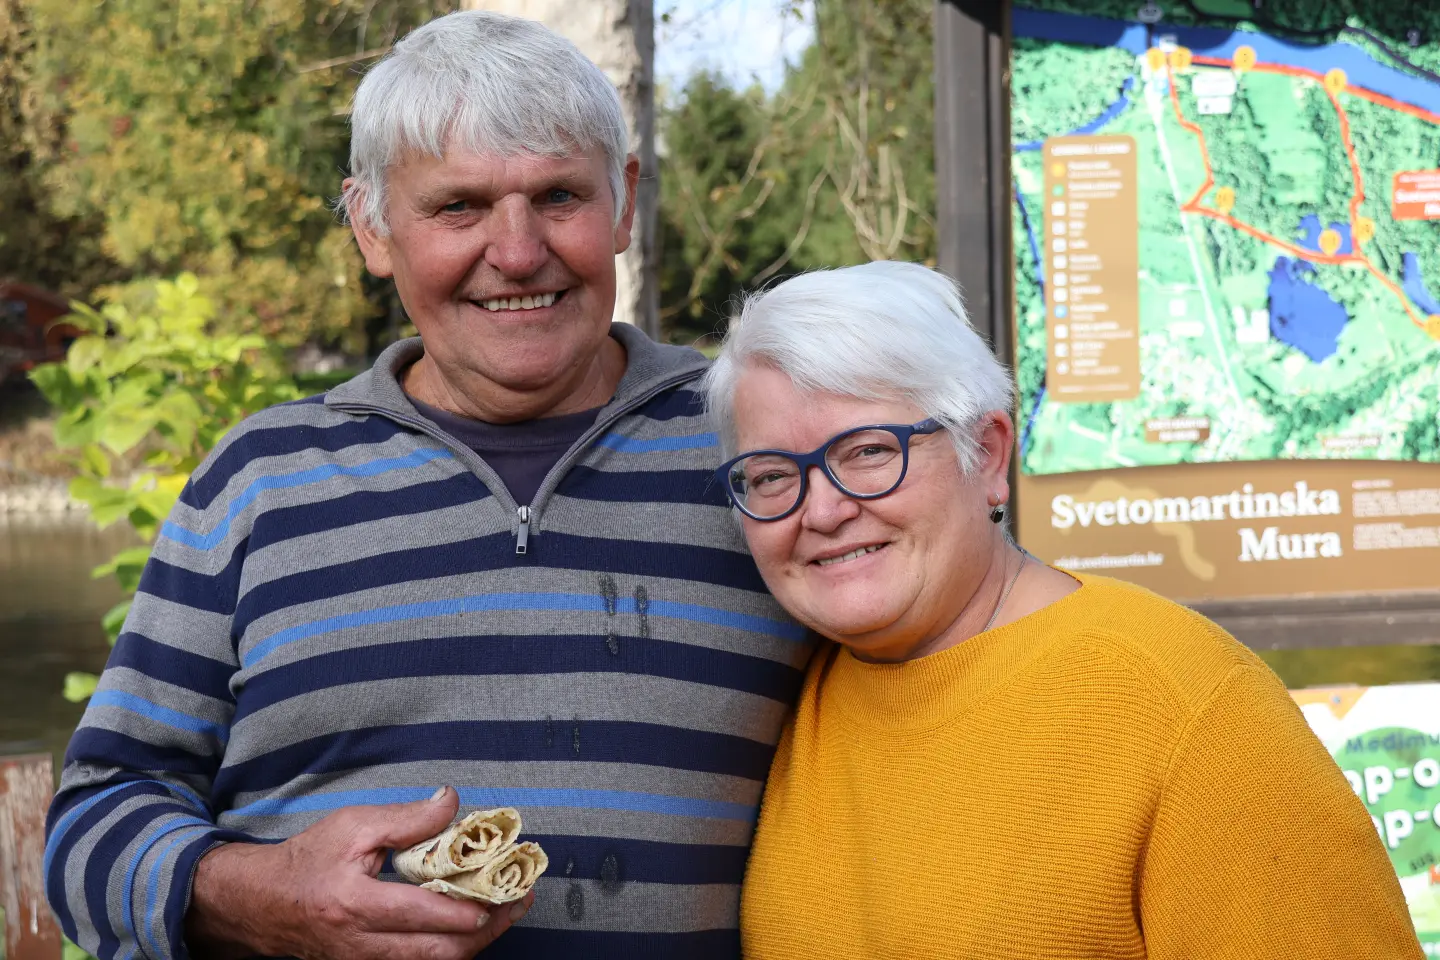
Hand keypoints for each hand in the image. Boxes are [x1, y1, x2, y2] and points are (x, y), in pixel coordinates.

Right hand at [185, 787, 531, 959]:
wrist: (262, 903)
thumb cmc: (308, 860)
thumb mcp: (353, 825)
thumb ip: (406, 818)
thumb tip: (452, 804)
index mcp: (356, 905)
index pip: (421, 915)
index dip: (466, 910)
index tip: (501, 894)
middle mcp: (361, 945)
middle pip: (437, 953)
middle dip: (485, 932)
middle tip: (516, 905)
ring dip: (472, 944)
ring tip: (503, 915)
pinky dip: (448, 950)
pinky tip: (469, 929)